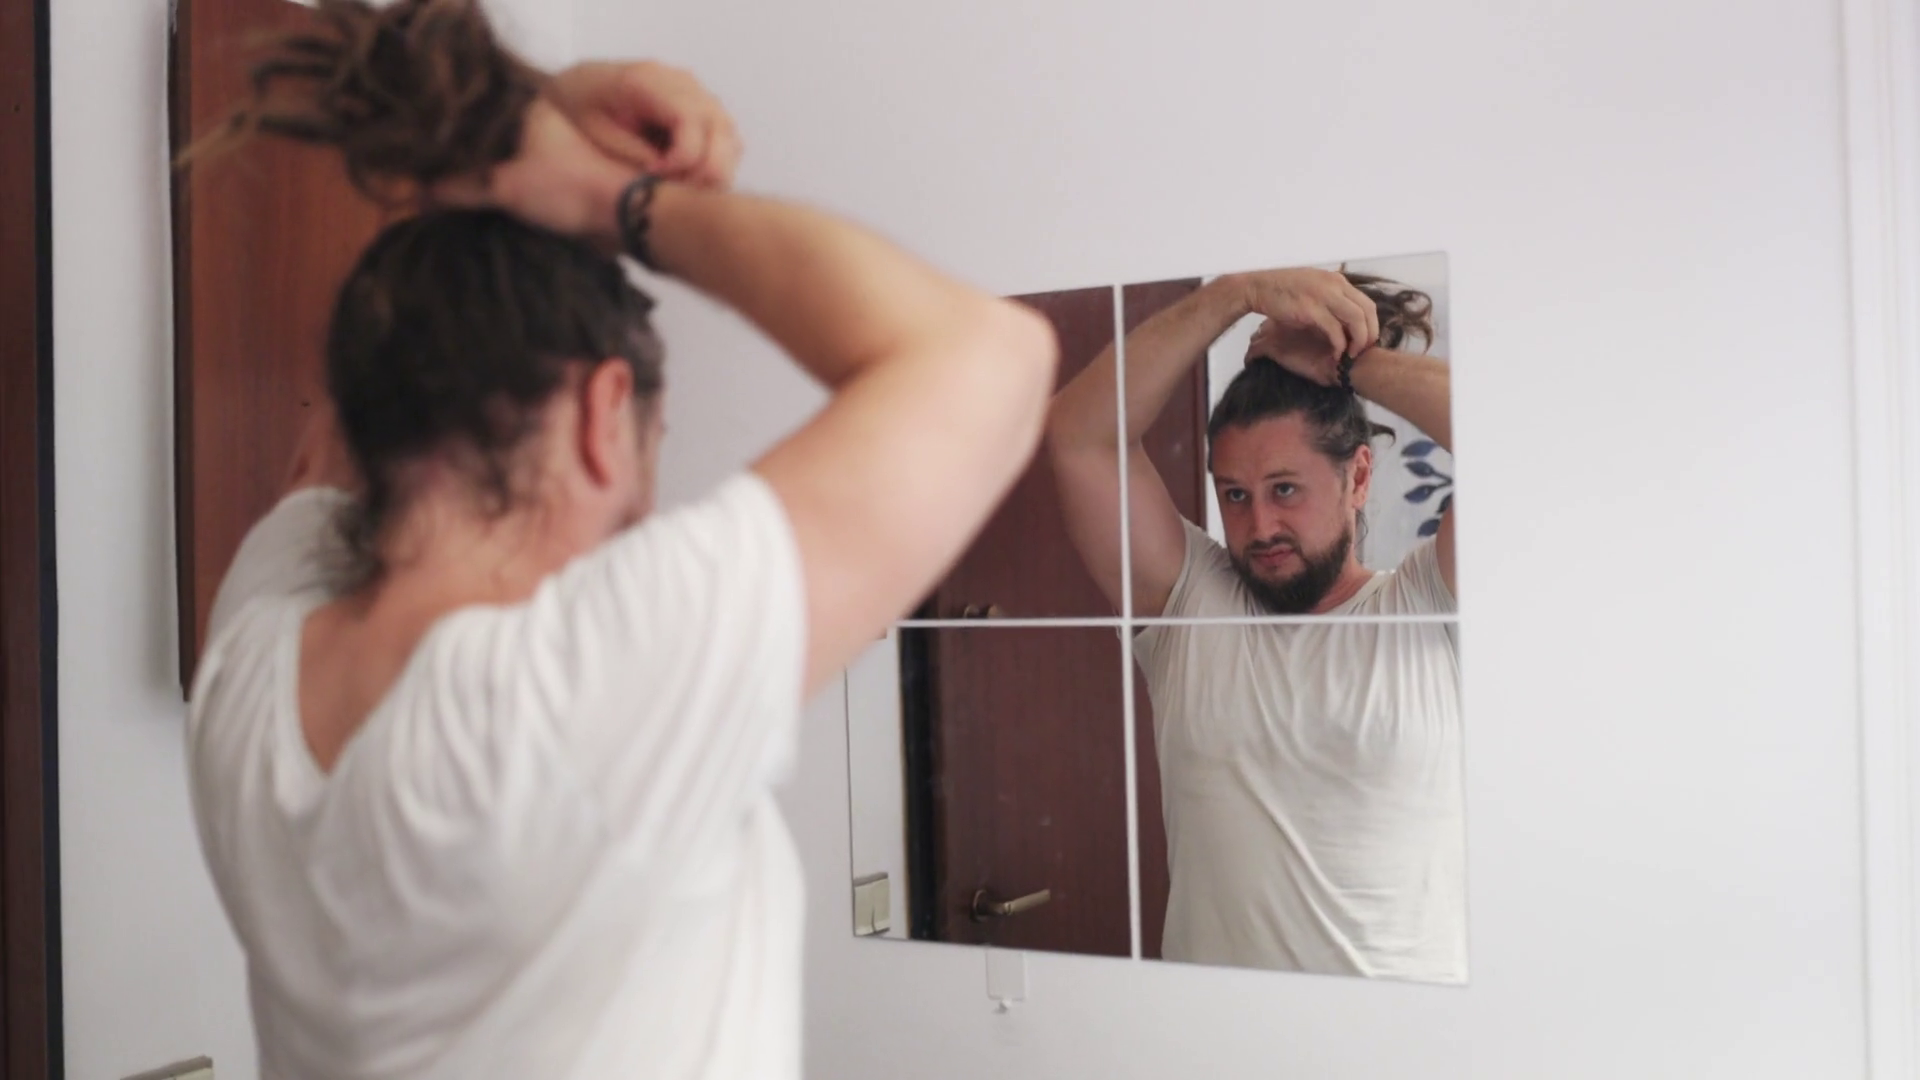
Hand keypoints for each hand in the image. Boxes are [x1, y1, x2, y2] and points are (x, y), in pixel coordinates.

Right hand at [434, 97, 635, 247]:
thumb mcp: (504, 187)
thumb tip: (418, 192)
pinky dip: (517, 189)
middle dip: (474, 163)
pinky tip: (502, 206)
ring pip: (517, 160)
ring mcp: (564, 146)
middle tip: (442, 184)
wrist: (629, 213)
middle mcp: (548, 120)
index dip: (453, 143)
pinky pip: (534, 177)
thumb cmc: (566, 188)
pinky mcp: (577, 172)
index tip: (429, 164)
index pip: (478, 120)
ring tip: (463, 196)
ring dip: (496, 179)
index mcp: (531, 109)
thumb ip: (460, 187)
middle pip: (497, 141)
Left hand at [544, 61, 742, 189]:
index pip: (689, 120)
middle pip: (719, 129)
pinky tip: (686, 180)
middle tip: (673, 191)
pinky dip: (715, 166)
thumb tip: (670, 178)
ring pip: (729, 138)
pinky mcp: (705, 110)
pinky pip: (727, 142)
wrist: (581, 86)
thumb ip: (633, 153)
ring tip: (679, 188)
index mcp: (648, 80)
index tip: (655, 176)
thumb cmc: (582, 108)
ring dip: (713, 171)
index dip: (682, 158)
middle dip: (703, 170)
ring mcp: (698, 94)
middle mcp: (682, 82)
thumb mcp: (596, 133)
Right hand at [1236, 269, 1378, 372]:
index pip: (1366, 303)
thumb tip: (1342, 319)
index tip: (1367, 340)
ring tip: (1352, 354)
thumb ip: (1330, 299)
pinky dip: (1339, 344)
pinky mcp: (1311, 310)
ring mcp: (1324, 296)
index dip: (1372, 324)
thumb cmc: (1282, 290)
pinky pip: (1335, 330)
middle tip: (1364, 351)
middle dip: (1370, 334)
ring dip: (1358, 340)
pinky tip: (1336, 354)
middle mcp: (1334, 285)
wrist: (1257, 287)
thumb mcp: (1313, 288)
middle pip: (1367, 311)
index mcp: (1337, 280)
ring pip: (1356, 320)